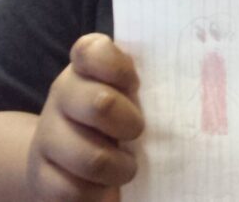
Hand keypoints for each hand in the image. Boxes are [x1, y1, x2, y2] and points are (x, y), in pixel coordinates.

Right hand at [26, 33, 143, 201]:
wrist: (64, 159)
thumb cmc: (113, 119)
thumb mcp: (127, 93)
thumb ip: (146, 82)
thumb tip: (197, 84)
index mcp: (85, 68)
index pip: (93, 51)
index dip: (119, 69)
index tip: (135, 85)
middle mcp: (62, 95)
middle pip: (100, 104)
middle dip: (130, 124)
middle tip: (136, 132)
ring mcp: (48, 136)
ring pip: (91, 157)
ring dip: (119, 168)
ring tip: (126, 167)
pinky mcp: (41, 176)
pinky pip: (73, 191)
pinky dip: (98, 195)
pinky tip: (105, 189)